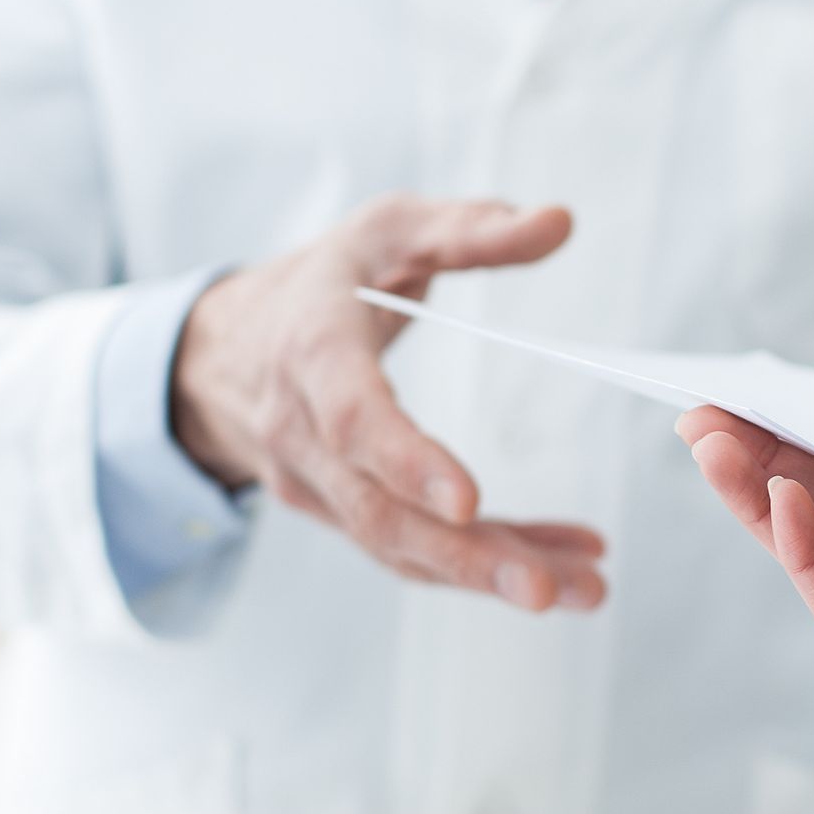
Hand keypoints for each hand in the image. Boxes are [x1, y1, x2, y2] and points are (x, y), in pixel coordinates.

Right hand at [173, 194, 605, 611]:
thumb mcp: (389, 229)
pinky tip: (563, 565)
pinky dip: (489, 563)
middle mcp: (302, 433)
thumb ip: (472, 229)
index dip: (405, 461)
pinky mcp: (343, 515)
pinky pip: (415, 553)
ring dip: (492, 575)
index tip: (469, 501)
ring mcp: (317, 486)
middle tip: (548, 591)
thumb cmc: (324, 282)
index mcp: (311, 351)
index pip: (351, 418)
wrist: (226, 350)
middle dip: (467, 557)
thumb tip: (558, 222)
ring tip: (586, 589)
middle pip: (380, 512)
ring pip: (402, 547)